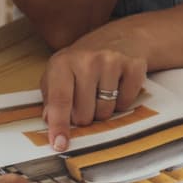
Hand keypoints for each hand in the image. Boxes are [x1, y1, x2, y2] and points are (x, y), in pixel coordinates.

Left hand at [41, 25, 150, 151]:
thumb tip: (49, 120)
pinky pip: (125, 104)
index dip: (59, 125)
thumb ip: (51, 97)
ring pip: (106, 112)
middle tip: (86, 99)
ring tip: (101, 91)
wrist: (119, 37)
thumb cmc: (83, 61)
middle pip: (85, 114)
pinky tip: (117, 86)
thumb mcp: (59, 73)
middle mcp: (87, 60)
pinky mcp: (133, 66)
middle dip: (85, 116)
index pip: (59, 100)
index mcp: (62, 63)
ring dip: (103, 110)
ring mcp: (111, 61)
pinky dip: (121, 102)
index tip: (59, 144)